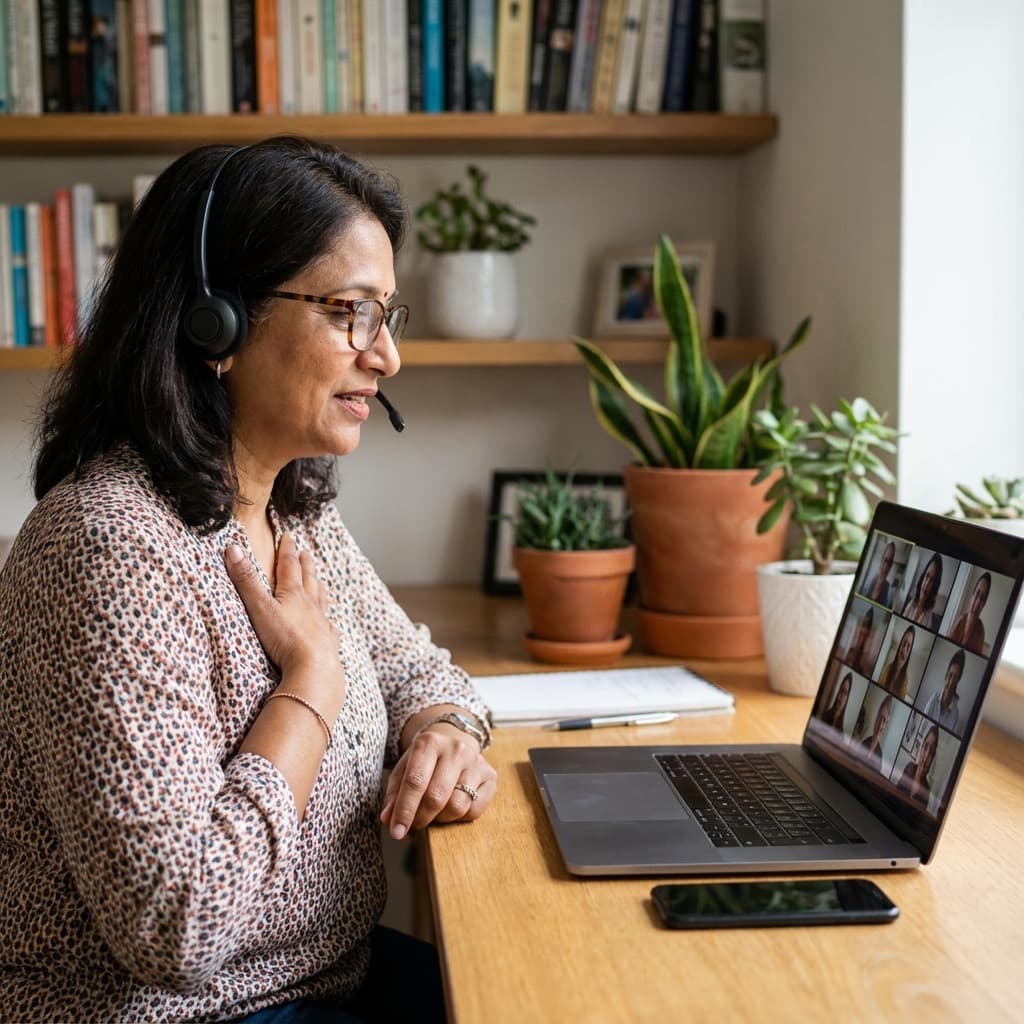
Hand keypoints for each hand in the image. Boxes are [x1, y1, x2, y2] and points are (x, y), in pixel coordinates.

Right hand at [225, 533, 342, 682]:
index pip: (289, 566)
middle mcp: (311, 605)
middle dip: (305, 564)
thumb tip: (232, 548)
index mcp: (293, 594)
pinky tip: (329, 623)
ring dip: (318, 587)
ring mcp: (321, 624)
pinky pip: (329, 628)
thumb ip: (246, 580)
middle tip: (306, 552)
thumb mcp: (260, 607)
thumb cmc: (285, 638)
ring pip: (320, 600)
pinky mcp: (327, 643)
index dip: (287, 550)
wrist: (315, 668)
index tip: (289, 536)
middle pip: (308, 579)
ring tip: (319, 580)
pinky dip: (327, 621)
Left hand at [380, 724, 496, 839]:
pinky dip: (459, 818)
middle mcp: (456, 749)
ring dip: (440, 819)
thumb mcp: (404, 769)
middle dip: (421, 819)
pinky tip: (451, 807)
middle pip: (437, 797)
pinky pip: (475, 810)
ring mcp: (476, 762)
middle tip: (412, 828)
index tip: (396, 832)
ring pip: (457, 806)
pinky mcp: (491, 776)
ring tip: (432, 814)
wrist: (454, 739)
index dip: (404, 810)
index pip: (415, 781)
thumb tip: (388, 821)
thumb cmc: (425, 759)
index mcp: (429, 742)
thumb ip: (394, 795)